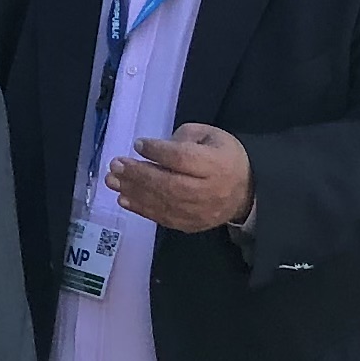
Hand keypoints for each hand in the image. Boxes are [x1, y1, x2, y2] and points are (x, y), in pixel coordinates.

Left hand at [108, 123, 252, 235]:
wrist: (246, 190)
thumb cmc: (224, 156)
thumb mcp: (210, 135)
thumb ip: (184, 137)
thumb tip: (154, 148)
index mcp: (217, 164)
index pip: (183, 158)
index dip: (158, 151)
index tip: (138, 144)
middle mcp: (209, 191)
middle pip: (169, 184)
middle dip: (139, 174)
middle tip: (116, 165)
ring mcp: (201, 212)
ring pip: (164, 204)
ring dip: (134, 192)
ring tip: (113, 181)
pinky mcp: (192, 225)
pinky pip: (163, 219)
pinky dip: (142, 209)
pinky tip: (124, 199)